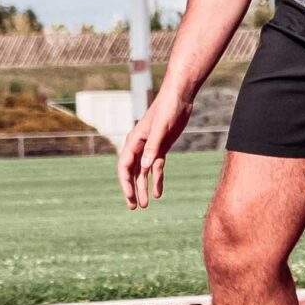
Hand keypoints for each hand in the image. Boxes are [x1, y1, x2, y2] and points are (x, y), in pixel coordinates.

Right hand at [116, 88, 192, 208]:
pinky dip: (157, 180)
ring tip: (144, 205)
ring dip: (143, 188)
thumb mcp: (161, 129)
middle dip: (132, 190)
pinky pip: (156, 167)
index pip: (124, 166)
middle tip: (134, 207)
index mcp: (134, 141)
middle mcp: (139, 146)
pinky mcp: (162, 147)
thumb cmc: (168, 109)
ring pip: (143, 172)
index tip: (130, 197)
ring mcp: (150, 147)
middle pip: (131, 172)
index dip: (125, 183)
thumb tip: (144, 169)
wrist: (180, 97)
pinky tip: (158, 193)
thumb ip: (152, 148)